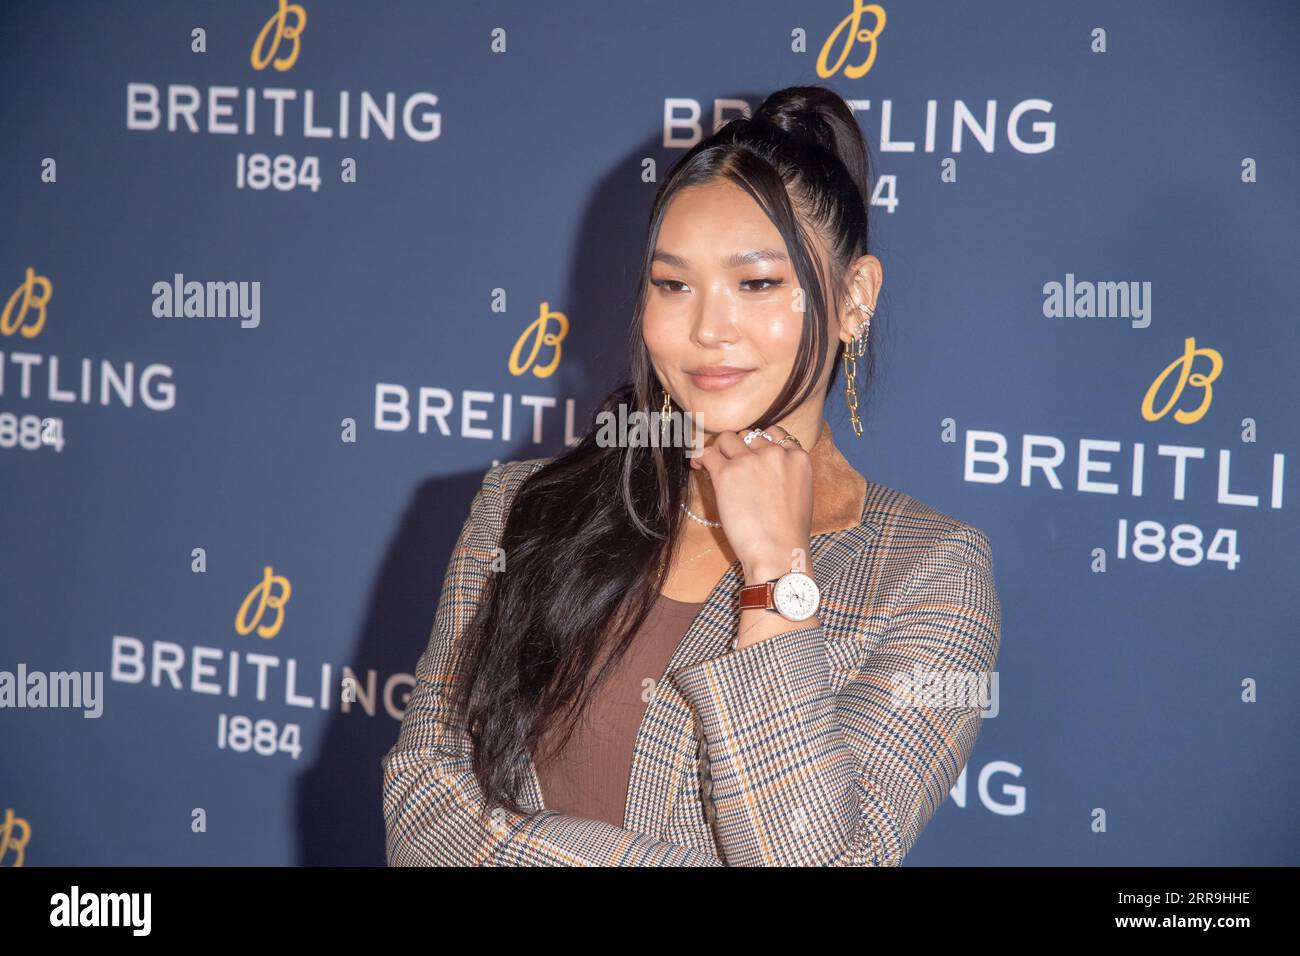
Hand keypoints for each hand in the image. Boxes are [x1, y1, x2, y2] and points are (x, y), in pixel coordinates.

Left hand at [689, 424, 812, 584]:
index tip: (748, 454)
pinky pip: (707, 453)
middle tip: (728, 464)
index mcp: (798, 457)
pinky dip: (701, 458)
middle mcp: (775, 453)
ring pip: (726, 439)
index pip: (773, 433)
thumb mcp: (799, 492)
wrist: (778, 552)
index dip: (757, 443)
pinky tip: (698, 466)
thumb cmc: (788, 533)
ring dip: (719, 450)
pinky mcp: (727, 473)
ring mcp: (750, 461)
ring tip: (713, 466)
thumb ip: (785, 471)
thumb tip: (757, 462)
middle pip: (747, 435)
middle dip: (737, 448)